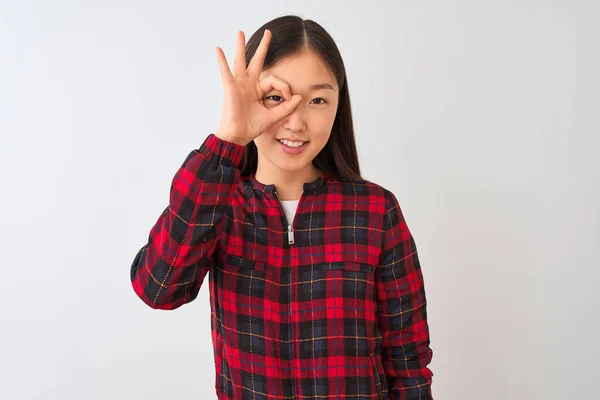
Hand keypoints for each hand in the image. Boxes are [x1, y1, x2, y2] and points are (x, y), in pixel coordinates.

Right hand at [214, 29, 302, 145]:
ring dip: (241, 46)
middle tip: (268, 32)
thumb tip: (299, 97)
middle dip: (263, 47)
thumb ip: (286, 107)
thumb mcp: (273, 116)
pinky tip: (218, 49)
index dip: (284, 87)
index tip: (289, 98)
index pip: (274, 80)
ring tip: (240, 32)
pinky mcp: (230, 88)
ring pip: (241, 61)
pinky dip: (222, 61)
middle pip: (257, 61)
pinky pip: (226, 72)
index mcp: (258, 90)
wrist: (238, 136)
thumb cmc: (252, 127)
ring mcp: (239, 84)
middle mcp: (249, 84)